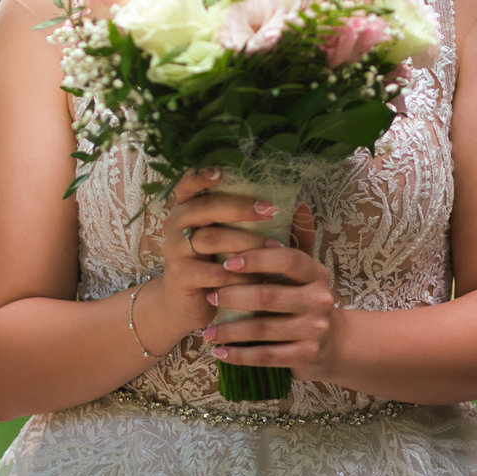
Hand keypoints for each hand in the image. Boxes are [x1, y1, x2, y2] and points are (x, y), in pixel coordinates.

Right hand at [147, 168, 279, 340]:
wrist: (190, 304)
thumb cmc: (217, 262)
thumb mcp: (235, 238)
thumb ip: (261, 222)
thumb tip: (301, 205)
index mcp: (187, 207)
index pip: (187, 184)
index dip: (201, 175)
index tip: (221, 171)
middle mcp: (175, 223)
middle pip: (204, 208)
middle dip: (240, 207)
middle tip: (271, 210)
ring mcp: (175, 251)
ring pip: (211, 240)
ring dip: (246, 243)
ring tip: (274, 249)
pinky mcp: (181, 277)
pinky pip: (212, 273)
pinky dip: (238, 276)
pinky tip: (257, 278)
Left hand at [199, 203, 338, 380]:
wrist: (334, 345)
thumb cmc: (307, 299)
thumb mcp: (306, 270)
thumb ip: (298, 238)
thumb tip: (297, 202)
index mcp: (316, 273)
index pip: (287, 260)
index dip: (256, 259)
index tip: (226, 261)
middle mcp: (320, 300)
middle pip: (269, 296)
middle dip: (234, 296)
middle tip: (209, 296)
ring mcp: (315, 330)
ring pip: (263, 329)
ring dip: (230, 330)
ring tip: (206, 331)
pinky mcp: (306, 356)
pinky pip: (266, 356)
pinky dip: (240, 355)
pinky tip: (219, 352)